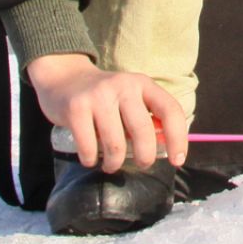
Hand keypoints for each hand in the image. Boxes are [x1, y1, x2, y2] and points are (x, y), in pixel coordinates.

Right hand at [26, 53, 188, 171]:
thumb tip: (166, 149)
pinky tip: (91, 158)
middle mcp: (123, 86)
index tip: (177, 160)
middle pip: (143, 132)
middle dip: (145, 157)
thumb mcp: (131, 99)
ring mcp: (98, 96)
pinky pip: (89, 147)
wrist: (64, 78)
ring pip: (116, 144)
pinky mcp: (76, 108)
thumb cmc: (104, 98)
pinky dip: (91, 159)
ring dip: (115, 163)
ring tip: (111, 164)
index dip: (178, 139)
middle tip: (141, 164)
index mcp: (143, 84)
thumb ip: (148, 119)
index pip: (170, 111)